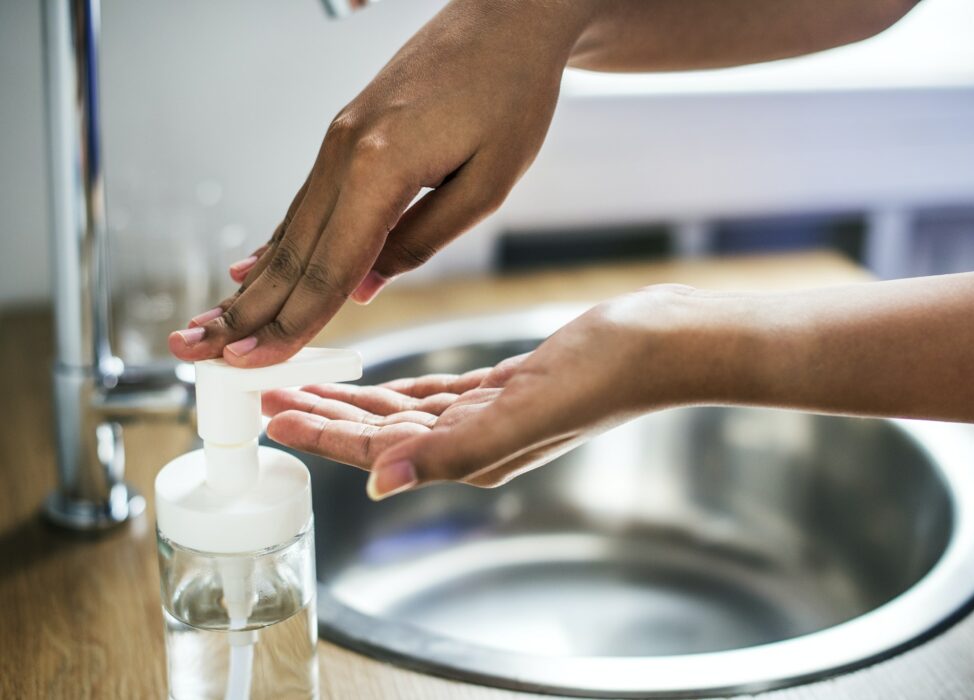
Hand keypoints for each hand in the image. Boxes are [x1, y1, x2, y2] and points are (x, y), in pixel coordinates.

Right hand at [169, 0, 593, 367]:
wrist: (506, 19)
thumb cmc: (510, 95)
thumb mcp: (488, 182)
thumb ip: (422, 238)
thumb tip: (366, 287)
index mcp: (380, 166)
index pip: (330, 267)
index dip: (291, 323)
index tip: (251, 361)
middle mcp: (344, 152)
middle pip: (291, 253)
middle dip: (246, 313)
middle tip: (195, 353)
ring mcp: (338, 141)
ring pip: (289, 230)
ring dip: (250, 285)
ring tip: (210, 322)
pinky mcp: (345, 135)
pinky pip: (303, 203)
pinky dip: (274, 242)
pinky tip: (250, 267)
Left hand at [262, 285, 749, 498]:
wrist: (658, 344)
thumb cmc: (604, 376)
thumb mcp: (525, 413)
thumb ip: (453, 452)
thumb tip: (381, 483)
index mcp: (473, 453)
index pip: (379, 449)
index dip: (324, 435)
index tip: (275, 418)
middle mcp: (476, 442)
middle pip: (381, 433)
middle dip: (325, 417)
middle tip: (273, 397)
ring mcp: (490, 416)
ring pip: (403, 413)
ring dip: (354, 401)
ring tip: (309, 386)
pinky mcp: (504, 390)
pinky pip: (436, 395)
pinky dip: (400, 390)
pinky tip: (378, 383)